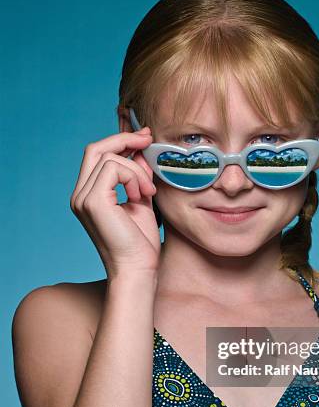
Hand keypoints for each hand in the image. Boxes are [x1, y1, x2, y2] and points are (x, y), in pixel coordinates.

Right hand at [70, 126, 160, 278]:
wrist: (138, 269)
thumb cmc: (140, 242)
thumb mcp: (141, 199)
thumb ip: (137, 175)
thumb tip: (140, 149)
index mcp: (88, 194)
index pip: (97, 155)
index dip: (120, 140)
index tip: (145, 137)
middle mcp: (79, 194)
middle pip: (95, 148)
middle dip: (125, 139)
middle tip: (149, 139)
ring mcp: (82, 198)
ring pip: (109, 158)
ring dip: (136, 171)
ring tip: (147, 193)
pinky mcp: (92, 202)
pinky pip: (113, 169)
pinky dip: (133, 178)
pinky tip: (141, 196)